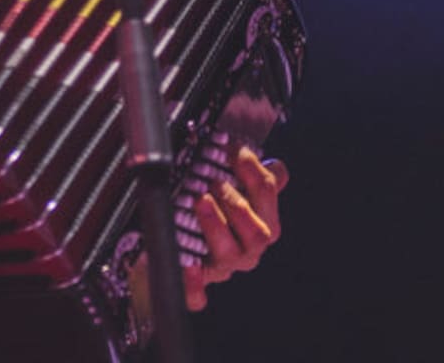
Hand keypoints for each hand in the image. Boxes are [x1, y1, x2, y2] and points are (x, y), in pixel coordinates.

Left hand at [183, 145, 288, 310]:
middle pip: (257, 232)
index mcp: (259, 221)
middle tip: (213, 182)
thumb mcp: (229, 187)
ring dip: (217, 226)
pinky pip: (198, 295)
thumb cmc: (205, 210)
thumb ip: (251, 176)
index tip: (231, 149)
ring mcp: (221, 268)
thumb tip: (277, 166)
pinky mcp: (193, 287)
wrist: (167, 245)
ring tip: (200, 201)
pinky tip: (190, 266)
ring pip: (230, 256)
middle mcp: (245, 248)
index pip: (266, 193)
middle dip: (237, 204)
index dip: (251, 169)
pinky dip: (195, 284)